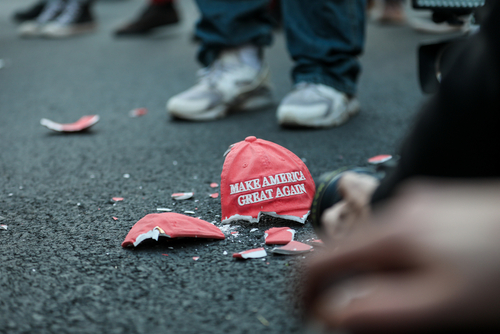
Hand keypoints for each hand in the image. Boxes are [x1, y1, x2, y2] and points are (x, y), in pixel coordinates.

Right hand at [304, 179, 499, 332]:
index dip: (304, 291)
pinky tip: (417, 277)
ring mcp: (419, 205)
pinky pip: (396, 237)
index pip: (321, 259)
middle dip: (338, 284)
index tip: (306, 316)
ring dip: (366, 274)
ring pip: (370, 243)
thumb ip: (379, 309)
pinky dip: (390, 261)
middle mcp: (400, 209)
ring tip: (388, 301)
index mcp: (393, 232)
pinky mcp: (436, 208)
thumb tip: (332, 313)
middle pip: (344, 250)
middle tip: (350, 316)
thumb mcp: (441, 303)